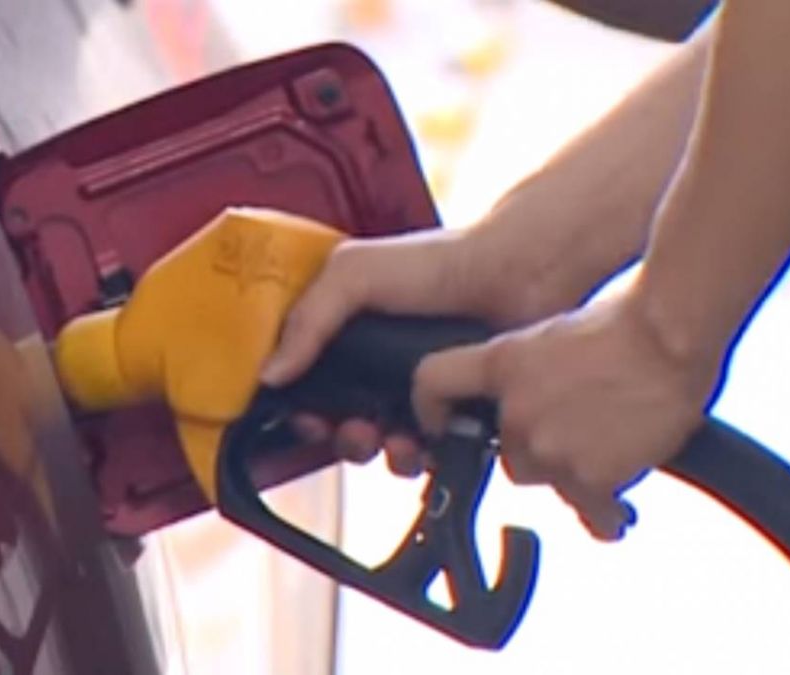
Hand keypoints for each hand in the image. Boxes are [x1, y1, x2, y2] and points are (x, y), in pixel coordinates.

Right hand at [260, 213, 599, 475]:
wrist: (521, 274)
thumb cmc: (440, 261)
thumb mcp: (353, 274)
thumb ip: (307, 320)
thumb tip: (269, 375)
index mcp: (344, 330)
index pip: (303, 379)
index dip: (297, 403)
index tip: (301, 415)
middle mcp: (375, 363)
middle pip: (337, 419)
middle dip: (338, 435)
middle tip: (351, 430)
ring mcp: (414, 389)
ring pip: (379, 443)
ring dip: (377, 451)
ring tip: (392, 440)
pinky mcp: (452, 411)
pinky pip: (426, 453)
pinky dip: (421, 457)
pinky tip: (427, 442)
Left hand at [414, 289, 721, 539]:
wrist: (673, 337)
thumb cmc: (629, 321)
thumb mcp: (555, 334)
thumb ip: (529, 368)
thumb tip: (528, 387)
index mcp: (502, 363)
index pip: (433, 382)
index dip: (431, 408)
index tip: (442, 424)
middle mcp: (516, 410)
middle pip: (505, 450)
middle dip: (533, 447)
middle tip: (576, 428)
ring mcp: (549, 448)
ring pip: (542, 476)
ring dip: (568, 471)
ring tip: (608, 449)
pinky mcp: (588, 479)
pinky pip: (588, 511)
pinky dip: (602, 512)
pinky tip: (616, 509)